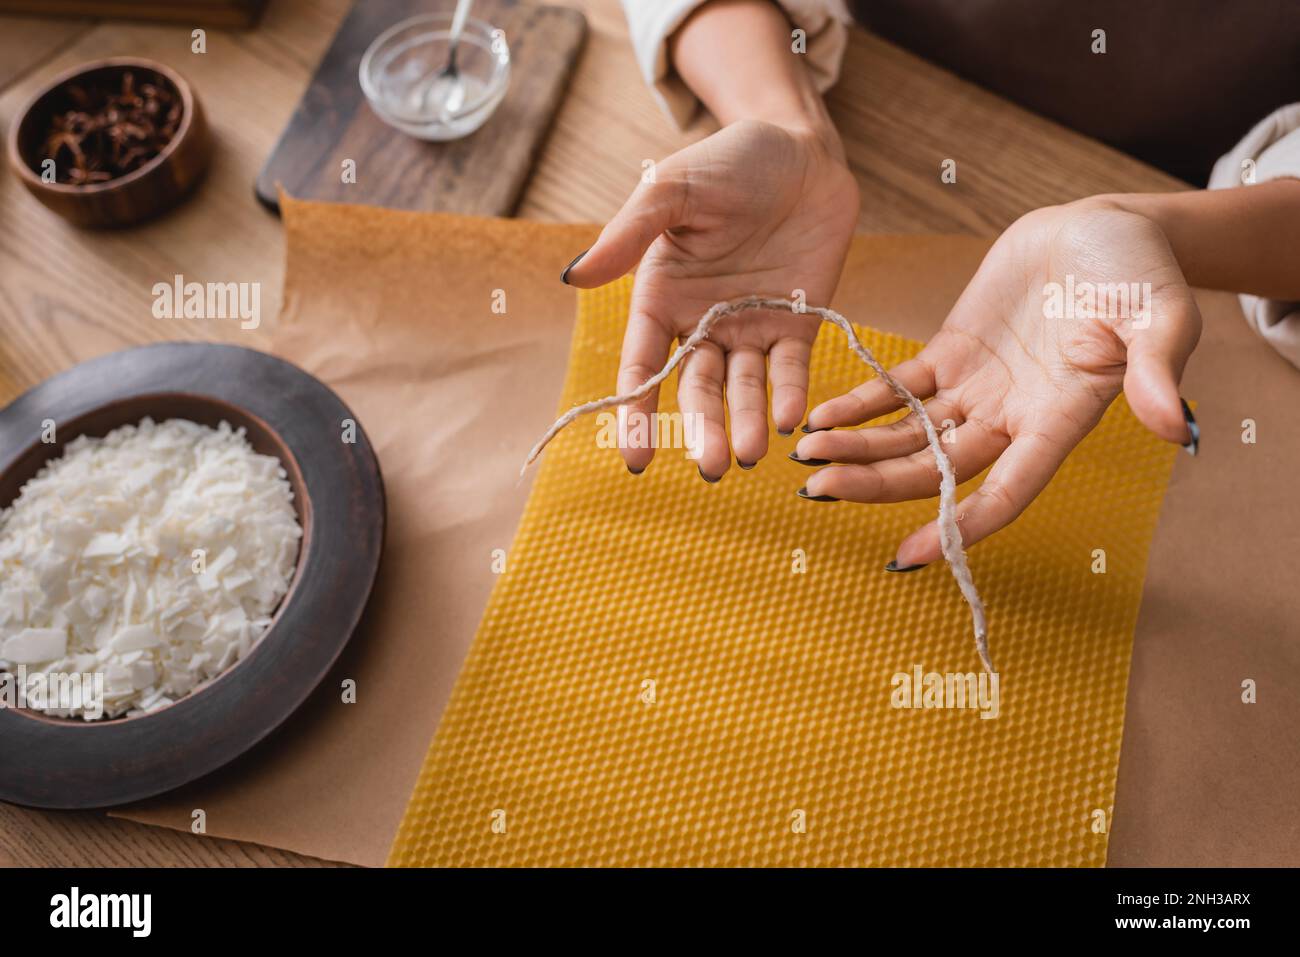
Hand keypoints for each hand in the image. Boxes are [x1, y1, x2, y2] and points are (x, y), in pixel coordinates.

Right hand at [562, 119, 859, 478]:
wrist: (800, 149)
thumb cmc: (729, 163)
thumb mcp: (672, 191)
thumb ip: (628, 235)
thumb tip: (573, 278)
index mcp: (661, 296)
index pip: (642, 363)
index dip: (637, 411)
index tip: (635, 458)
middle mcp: (703, 320)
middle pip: (697, 386)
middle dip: (702, 427)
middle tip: (712, 467)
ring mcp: (751, 325)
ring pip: (744, 386)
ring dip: (747, 421)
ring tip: (750, 454)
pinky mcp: (798, 322)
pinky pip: (791, 367)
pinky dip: (790, 393)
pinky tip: (792, 417)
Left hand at [794, 198, 1201, 565]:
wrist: (1104, 226)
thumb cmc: (1140, 269)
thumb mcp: (1162, 313)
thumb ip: (1157, 369)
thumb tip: (1170, 426)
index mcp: (1061, 420)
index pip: (1007, 491)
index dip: (960, 527)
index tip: (910, 557)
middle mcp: (1011, 417)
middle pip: (935, 469)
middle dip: (875, 484)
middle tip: (818, 490)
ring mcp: (977, 388)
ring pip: (908, 436)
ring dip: (857, 449)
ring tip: (805, 457)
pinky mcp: (952, 352)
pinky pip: (898, 390)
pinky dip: (860, 405)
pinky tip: (820, 419)